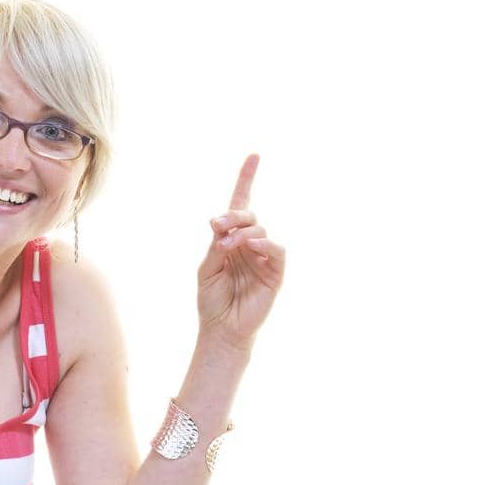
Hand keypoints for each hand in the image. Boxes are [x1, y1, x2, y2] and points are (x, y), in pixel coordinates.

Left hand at [196, 154, 285, 351]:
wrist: (221, 328)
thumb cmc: (212, 300)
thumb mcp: (207, 268)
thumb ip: (217, 245)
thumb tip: (224, 224)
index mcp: (231, 240)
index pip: (240, 205)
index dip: (247, 179)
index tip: (254, 155)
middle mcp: (250, 244)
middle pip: (247, 215)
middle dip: (232, 216)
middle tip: (216, 226)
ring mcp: (264, 257)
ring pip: (260, 230)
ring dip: (242, 233)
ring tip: (225, 246)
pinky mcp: (276, 272)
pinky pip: (276, 250)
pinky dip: (264, 244)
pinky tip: (250, 246)